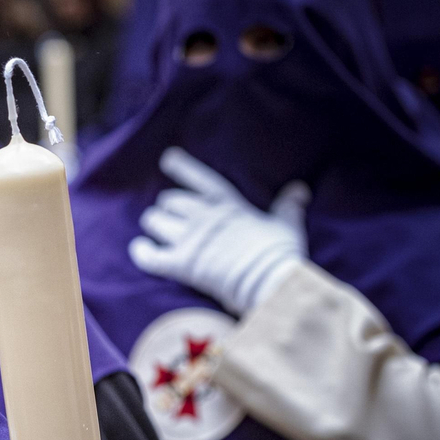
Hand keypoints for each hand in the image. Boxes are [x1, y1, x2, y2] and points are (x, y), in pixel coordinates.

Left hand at [128, 147, 308, 315]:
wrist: (269, 280)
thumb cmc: (280, 254)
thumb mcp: (287, 225)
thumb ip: (288, 206)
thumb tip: (299, 189)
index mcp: (229, 206)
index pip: (202, 180)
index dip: (184, 167)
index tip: (168, 158)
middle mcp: (205, 217)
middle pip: (172, 202)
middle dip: (167, 207)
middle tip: (167, 212)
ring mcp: (191, 239)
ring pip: (156, 222)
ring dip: (154, 224)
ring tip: (153, 227)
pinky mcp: (182, 264)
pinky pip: (150, 256)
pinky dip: (142, 252)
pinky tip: (139, 249)